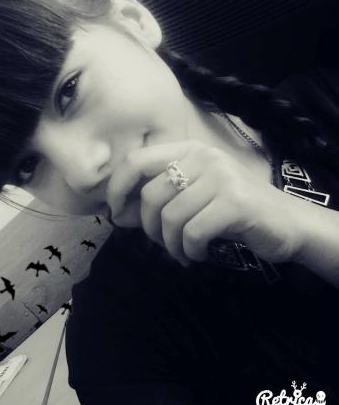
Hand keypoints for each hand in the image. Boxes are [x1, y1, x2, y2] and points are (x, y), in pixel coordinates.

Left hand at [107, 141, 306, 265]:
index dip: (117, 188)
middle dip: (149, 228)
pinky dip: (190, 251)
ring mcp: (221, 177)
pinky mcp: (234, 202)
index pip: (136, 160)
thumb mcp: (193, 196)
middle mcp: (204, 157)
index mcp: (189, 150)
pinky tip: (200, 254)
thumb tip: (117, 214)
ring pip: (170, 217)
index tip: (117, 214)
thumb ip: (159, 199)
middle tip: (165, 243)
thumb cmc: (233, 210)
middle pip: (150, 195)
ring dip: (170, 245)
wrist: (287, 222)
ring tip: (183, 252)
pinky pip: (192, 232)